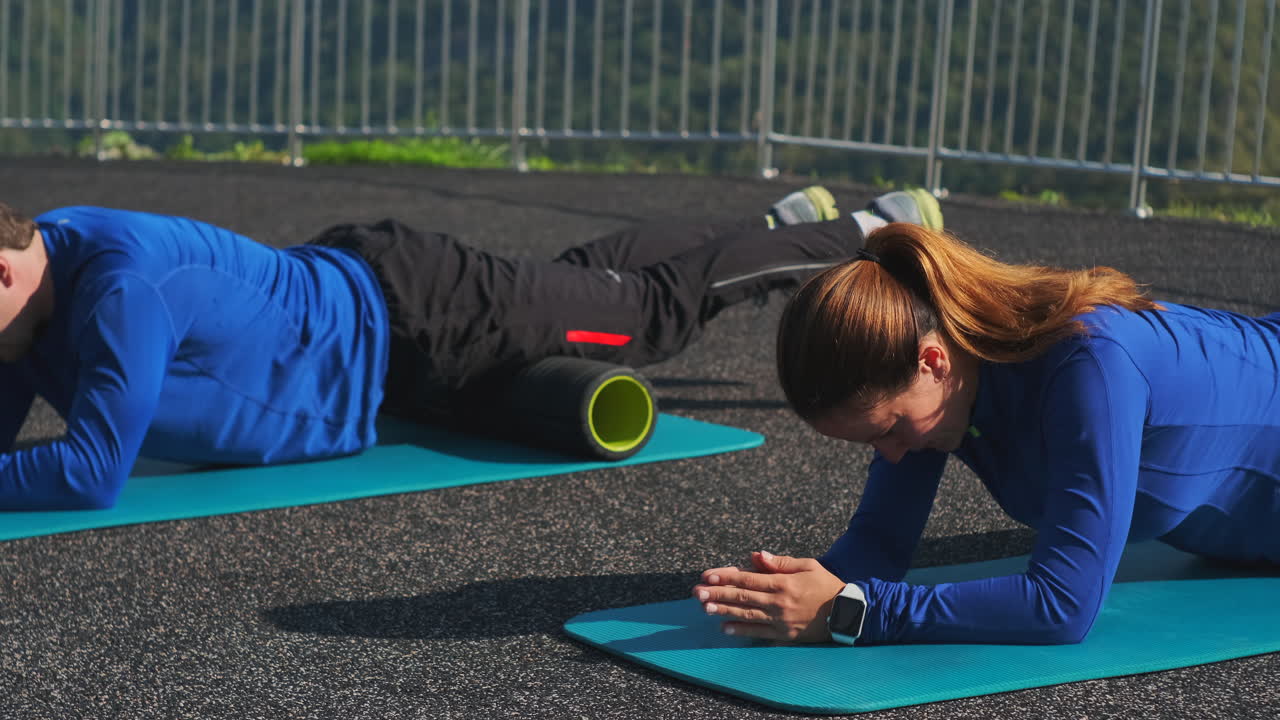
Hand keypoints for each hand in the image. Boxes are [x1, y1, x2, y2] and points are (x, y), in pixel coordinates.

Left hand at [692, 550, 847, 642]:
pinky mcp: (785, 635)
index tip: (707, 576)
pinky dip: (742, 630)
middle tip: (697, 593)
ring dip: (723, 612)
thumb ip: (779, 562)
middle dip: (717, 594)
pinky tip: (725, 628)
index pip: (747, 579)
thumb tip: (755, 556)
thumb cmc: (827, 585)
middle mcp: (779, 602)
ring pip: (747, 615)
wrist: (849, 613)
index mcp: (783, 583)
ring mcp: (781, 620)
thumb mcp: (807, 565)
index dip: (725, 577)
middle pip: (742, 597)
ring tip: (705, 609)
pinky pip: (760, 633)